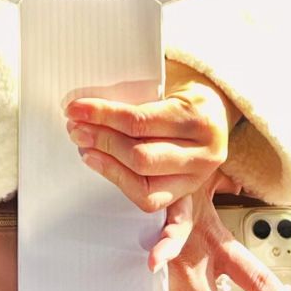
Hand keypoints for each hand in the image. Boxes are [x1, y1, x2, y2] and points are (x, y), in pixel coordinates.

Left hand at [66, 77, 232, 211]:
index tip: (76, 109)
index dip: (103, 116)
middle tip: (75, 128)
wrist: (215, 114)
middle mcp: (205, 152)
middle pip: (141, 156)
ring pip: (145, 182)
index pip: (140, 121)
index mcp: (199, 118)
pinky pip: (156, 204)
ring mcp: (198, 177)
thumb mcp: (169, 86)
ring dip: (108, 164)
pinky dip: (129, 193)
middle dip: (102, 141)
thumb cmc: (184, 97)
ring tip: (85, 148)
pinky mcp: (188, 193)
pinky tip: (113, 186)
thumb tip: (87, 106)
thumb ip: (136, 97)